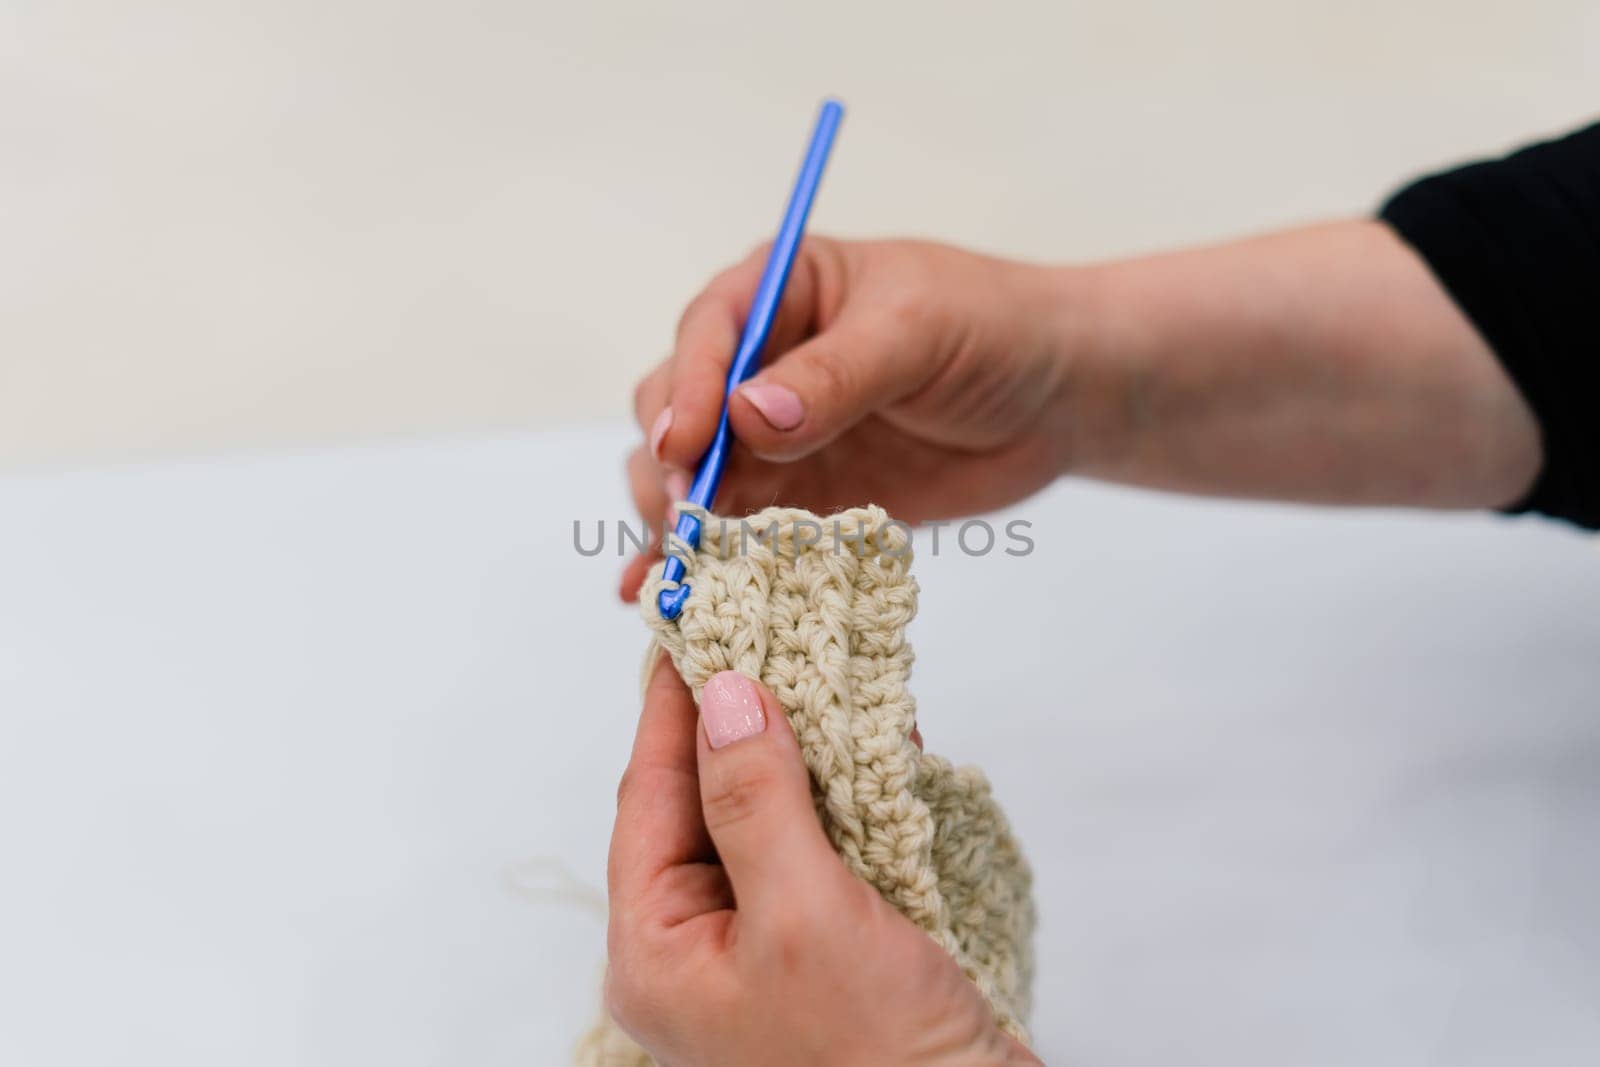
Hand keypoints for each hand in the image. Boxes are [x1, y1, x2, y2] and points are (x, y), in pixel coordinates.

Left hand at [605, 657, 1038, 1066]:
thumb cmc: (874, 1060)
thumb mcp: (805, 915)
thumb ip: (756, 802)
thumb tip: (722, 697)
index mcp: (658, 950)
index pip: (651, 797)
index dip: (676, 708)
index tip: (693, 625)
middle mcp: (699, 947)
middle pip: (705, 802)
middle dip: (745, 720)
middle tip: (769, 633)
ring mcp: (765, 949)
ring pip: (768, 818)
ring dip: (801, 751)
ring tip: (825, 673)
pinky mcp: (827, 948)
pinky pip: (820, 847)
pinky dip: (846, 793)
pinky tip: (876, 744)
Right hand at [621, 238, 1094, 599]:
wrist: (1058, 397)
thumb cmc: (994, 331)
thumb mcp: (917, 332)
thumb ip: (836, 375)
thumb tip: (749, 418)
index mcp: (779, 291)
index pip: (708, 334)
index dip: (687, 391)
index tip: (683, 447)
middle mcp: (757, 360)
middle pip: (675, 407)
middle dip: (671, 462)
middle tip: (686, 517)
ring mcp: (771, 435)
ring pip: (690, 475)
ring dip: (677, 518)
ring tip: (680, 564)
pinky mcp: (798, 498)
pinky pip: (736, 528)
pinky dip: (708, 560)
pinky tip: (680, 592)